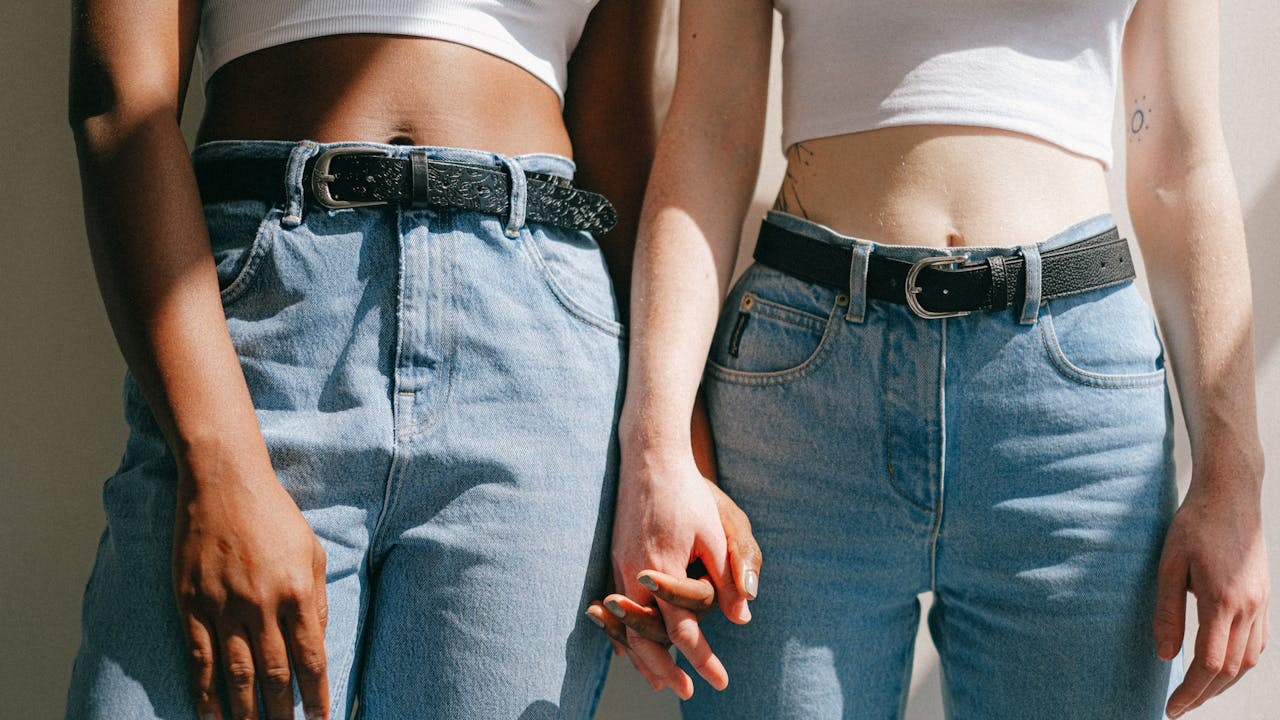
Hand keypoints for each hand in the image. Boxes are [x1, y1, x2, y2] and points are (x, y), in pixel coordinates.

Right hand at [172, 459, 329, 719]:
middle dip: (282, 712)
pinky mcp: (192, 603)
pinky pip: (200, 658)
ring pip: (236, 674)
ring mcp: (224, 605)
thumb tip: (316, 643)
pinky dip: (205, 692)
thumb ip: (317, 600)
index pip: (310, 658)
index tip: (321, 719)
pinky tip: (211, 714)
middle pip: (274, 674)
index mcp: (298, 591)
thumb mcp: (312, 552)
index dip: (317, 695)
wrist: (224, 481)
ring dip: (245, 712)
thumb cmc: (274, 515)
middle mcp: (262, 604)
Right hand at [588, 475, 762, 669]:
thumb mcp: (716, 533)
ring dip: (643, 656)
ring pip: (626, 626)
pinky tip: (631, 646)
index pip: (682, 630)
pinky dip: (625, 632)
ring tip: (659, 680)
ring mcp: (619, 566)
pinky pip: (617, 608)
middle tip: (687, 692)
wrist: (649, 458)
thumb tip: (742, 617)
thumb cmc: (687, 494)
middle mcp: (634, 573)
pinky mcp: (615, 558)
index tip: (719, 682)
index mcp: (662, 569)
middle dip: (665, 669)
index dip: (702, 659)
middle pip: (645, 637)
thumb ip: (726, 577)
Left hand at [1155, 455, 1268, 717]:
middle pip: (1230, 669)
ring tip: (1197, 693)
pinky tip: (1220, 667)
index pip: (1209, 663)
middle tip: (1180, 707)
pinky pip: (1257, 643)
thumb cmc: (1194, 525)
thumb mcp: (1169, 565)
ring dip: (1223, 683)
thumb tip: (1165, 655)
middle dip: (1205, 694)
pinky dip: (1239, 663)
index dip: (1190, 691)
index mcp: (1222, 600)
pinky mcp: (1264, 598)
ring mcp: (1261, 603)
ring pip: (1248, 660)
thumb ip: (1167, 611)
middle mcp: (1248, 607)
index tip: (1171, 708)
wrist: (1231, 495)